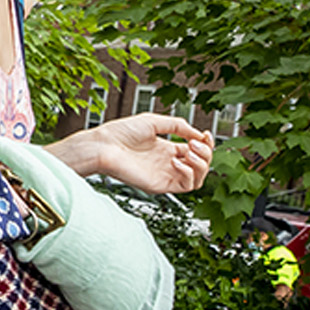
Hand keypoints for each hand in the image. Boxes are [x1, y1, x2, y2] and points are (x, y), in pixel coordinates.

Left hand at [73, 114, 212, 194]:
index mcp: (166, 149)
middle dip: (206, 154)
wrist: (103, 146)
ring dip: (202, 165)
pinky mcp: (160, 185)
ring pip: (197, 179)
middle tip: (196, 143)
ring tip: (189, 152)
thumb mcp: (153, 122)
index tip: (205, 134)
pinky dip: (188, 174)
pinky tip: (177, 161)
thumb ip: (178, 126)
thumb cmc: (120, 133)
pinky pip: (185, 187)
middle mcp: (167, 163)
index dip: (206, 143)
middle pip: (200, 166)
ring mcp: (164, 175)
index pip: (196, 151)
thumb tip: (198, 134)